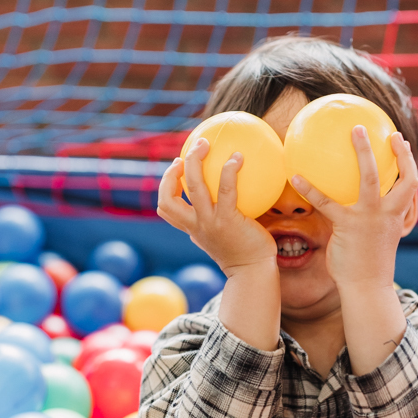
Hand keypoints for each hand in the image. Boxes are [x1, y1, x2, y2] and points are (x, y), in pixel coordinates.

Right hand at [157, 139, 277, 276]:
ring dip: (195, 161)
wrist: (253, 272)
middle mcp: (195, 225)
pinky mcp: (228, 220)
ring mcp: (209, 222)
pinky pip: (226, 189)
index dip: (165, 186)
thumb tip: (222, 201)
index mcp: (192, 229)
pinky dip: (229, 170)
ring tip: (205, 144)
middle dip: (171, 171)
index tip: (176, 169)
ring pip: (193, 185)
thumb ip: (215, 223)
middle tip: (188, 151)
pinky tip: (238, 157)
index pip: (165, 209)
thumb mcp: (221, 238)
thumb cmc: (243, 253)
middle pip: (168, 197)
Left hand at [291, 129, 417, 289]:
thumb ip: (376, 220)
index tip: (401, 143)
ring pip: (371, 178)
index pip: (412, 185)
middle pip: (403, 177)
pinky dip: (310, 189)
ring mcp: (370, 218)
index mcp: (398, 217)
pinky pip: (327, 202)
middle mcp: (389, 214)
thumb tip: (359, 203)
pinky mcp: (348, 226)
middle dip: (399, 153)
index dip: (408, 162)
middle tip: (389, 132)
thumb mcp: (380, 240)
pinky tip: (295, 177)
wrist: (366, 289)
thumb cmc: (369, 265)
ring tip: (354, 131)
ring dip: (363, 152)